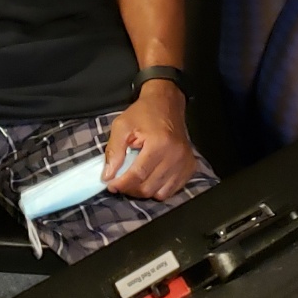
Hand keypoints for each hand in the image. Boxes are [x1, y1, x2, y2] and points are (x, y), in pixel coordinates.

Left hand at [102, 80, 196, 200]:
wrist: (166, 103)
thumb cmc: (144, 113)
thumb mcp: (122, 125)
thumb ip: (114, 151)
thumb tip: (108, 175)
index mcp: (159, 144)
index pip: (138, 174)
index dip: (122, 184)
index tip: (110, 185)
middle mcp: (175, 156)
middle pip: (149, 188)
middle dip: (130, 188)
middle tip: (120, 182)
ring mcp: (185, 163)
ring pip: (160, 193)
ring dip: (144, 191)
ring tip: (135, 179)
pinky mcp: (190, 167)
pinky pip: (172, 190)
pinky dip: (159, 189)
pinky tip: (150, 178)